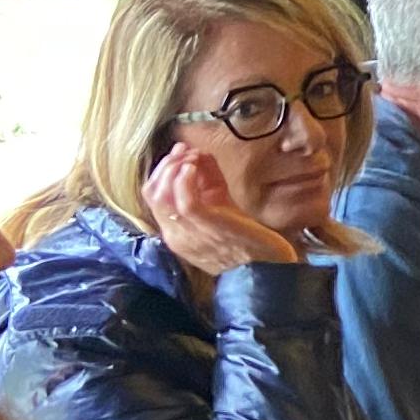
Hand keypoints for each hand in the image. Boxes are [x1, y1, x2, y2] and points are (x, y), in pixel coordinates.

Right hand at [145, 143, 303, 276]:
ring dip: (174, 167)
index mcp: (176, 233)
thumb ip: (207, 184)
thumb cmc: (245, 239)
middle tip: (183, 151)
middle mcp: (176, 235)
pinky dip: (185, 178)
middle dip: (164, 165)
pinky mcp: (208, 227)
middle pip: (152, 193)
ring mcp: (189, 233)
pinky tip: (195, 165)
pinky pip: (184, 200)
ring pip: (162, 194)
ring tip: (190, 156)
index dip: (160, 171)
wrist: (267, 268)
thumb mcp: (220, 208)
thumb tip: (198, 156)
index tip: (178, 153)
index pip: (152, 197)